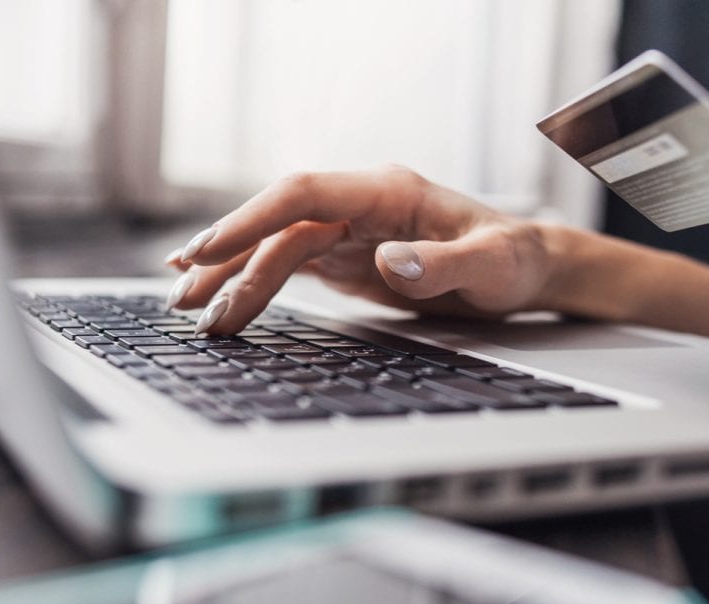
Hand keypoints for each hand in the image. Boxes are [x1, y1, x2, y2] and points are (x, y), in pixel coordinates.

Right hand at [163, 165, 553, 333]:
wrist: (525, 270)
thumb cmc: (514, 261)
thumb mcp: (492, 266)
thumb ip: (443, 265)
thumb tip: (387, 260)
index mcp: (387, 191)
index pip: (302, 194)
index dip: (251, 219)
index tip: (207, 250)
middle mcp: (361, 205)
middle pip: (277, 223)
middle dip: (227, 257)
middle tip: (183, 295)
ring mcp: (351, 231)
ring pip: (276, 246)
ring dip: (231, 275)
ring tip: (187, 306)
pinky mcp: (348, 257)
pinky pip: (290, 265)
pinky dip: (253, 280)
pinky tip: (222, 294)